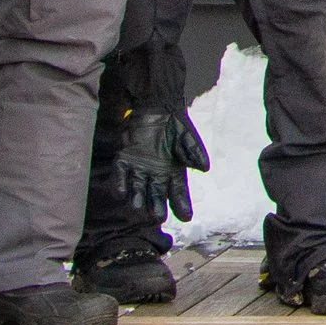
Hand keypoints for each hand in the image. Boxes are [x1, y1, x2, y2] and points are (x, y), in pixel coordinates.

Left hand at [116, 104, 210, 222]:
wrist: (157, 107)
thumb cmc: (174, 124)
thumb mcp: (187, 137)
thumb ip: (194, 152)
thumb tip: (205, 168)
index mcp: (173, 171)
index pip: (178, 192)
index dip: (182, 204)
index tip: (186, 217)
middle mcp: (156, 174)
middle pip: (157, 194)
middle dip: (157, 206)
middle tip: (157, 217)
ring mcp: (139, 168)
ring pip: (138, 187)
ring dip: (137, 197)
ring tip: (137, 206)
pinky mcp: (125, 159)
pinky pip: (121, 173)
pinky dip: (120, 182)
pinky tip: (121, 192)